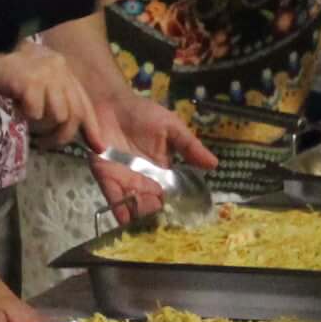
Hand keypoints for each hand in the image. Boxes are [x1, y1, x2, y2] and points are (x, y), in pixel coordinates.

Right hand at [0, 43, 97, 145]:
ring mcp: (46, 76)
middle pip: (74, 114)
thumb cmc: (7, 68)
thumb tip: (63, 125)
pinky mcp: (30, 82)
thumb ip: (52, 96)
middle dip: (63, 136)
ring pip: (58, 116)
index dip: (92, 127)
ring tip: (26, 119)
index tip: (98, 147)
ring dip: (41, 125)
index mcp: (64, 71)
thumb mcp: (37, 80)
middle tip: (46, 144)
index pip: (84, 103)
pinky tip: (15, 106)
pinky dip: (25, 115)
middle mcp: (60, 71)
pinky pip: (35, 113)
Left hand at [90, 90, 212, 220]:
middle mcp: (144, 180)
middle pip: (152, 203)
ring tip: (146, 215)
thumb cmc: (142, 113)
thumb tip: (214, 164)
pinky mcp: (106, 178)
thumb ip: (190, 146)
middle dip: (156, 211)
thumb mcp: (171, 127)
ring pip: (134, 204)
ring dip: (139, 212)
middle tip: (161, 213)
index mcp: (162, 170)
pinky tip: (125, 218)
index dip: (177, 202)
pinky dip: (119, 208)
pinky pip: (113, 197)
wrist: (110, 103)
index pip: (172, 192)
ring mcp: (124, 181)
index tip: (183, 211)